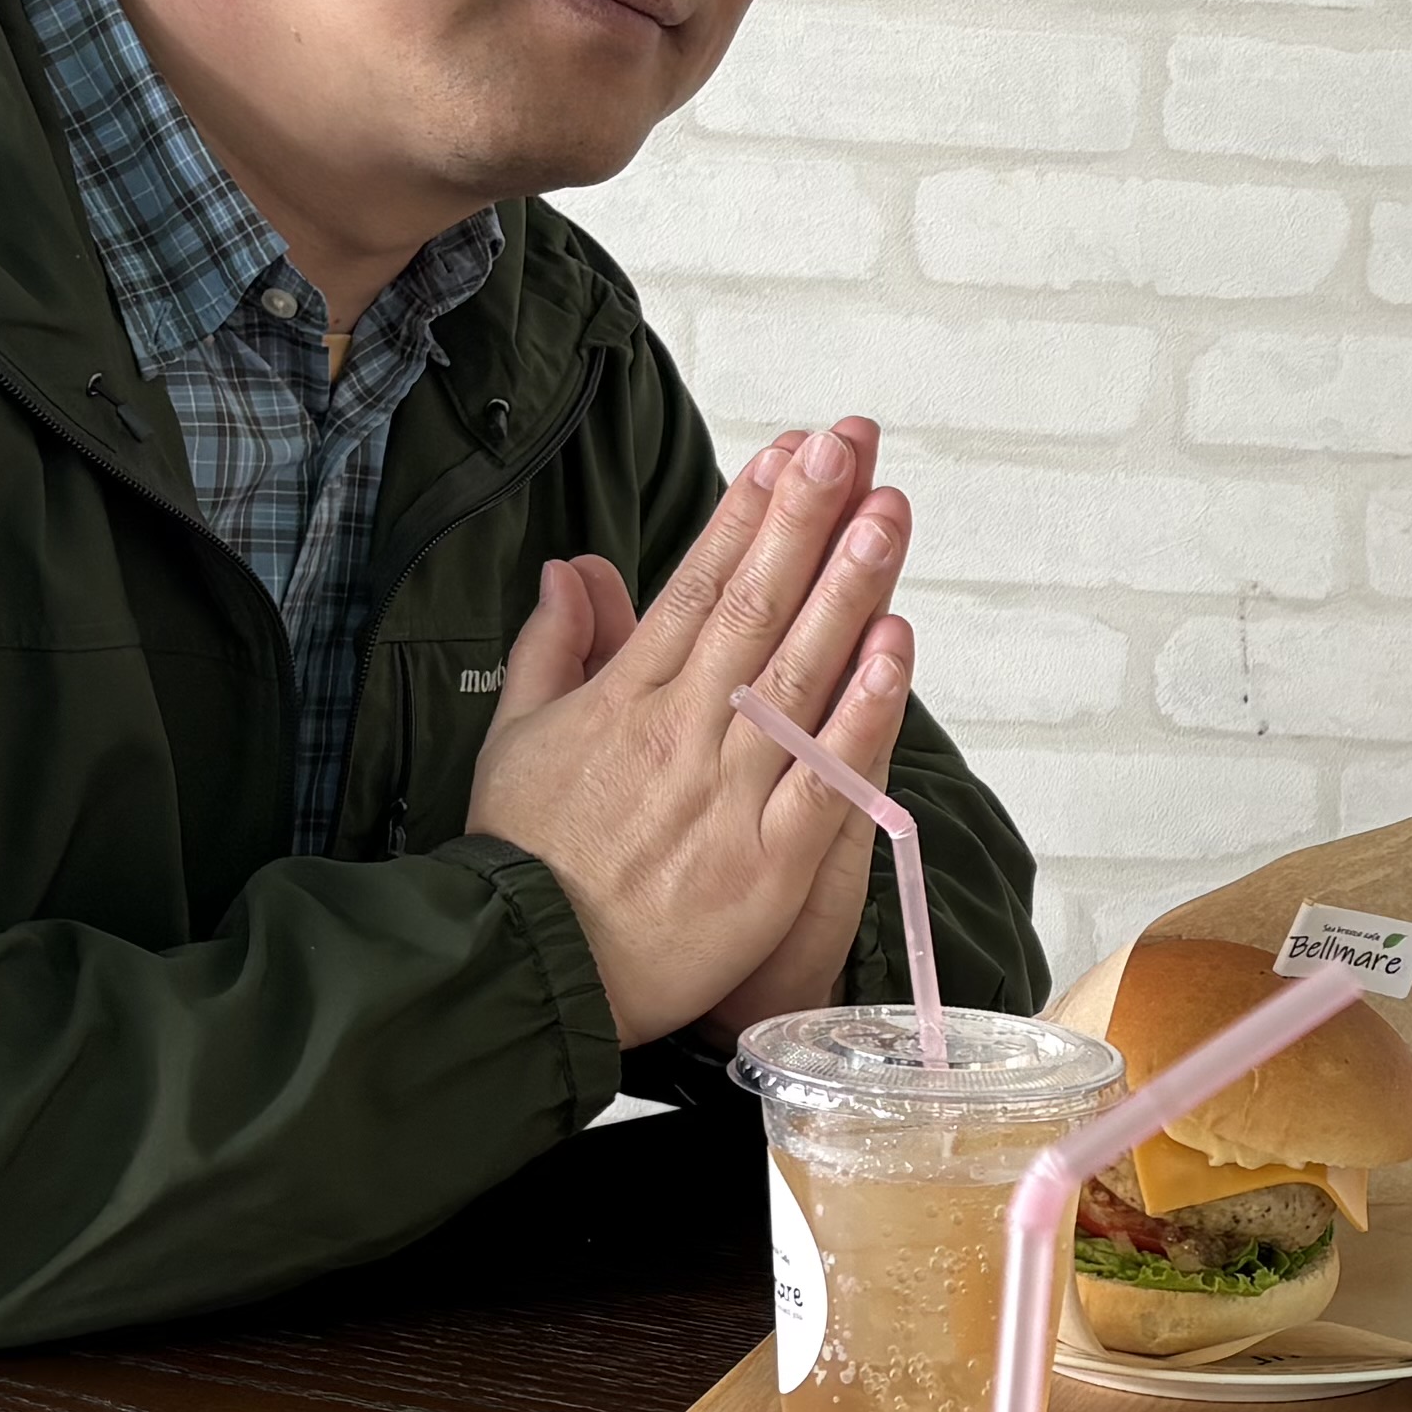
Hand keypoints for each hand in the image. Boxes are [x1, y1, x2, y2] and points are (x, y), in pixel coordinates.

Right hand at [465, 416, 917, 1051]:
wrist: (526, 972)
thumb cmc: (525, 860)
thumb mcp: (515, 735)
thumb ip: (554, 647)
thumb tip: (572, 568)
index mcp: (625, 697)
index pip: (699, 583)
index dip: (750, 511)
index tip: (792, 449)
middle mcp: (681, 731)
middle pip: (756, 605)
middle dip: (808, 516)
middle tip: (852, 440)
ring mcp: (727, 794)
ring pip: (798, 674)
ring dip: (848, 588)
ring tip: (887, 513)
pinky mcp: (765, 864)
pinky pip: (824, 777)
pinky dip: (861, 713)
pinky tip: (896, 649)